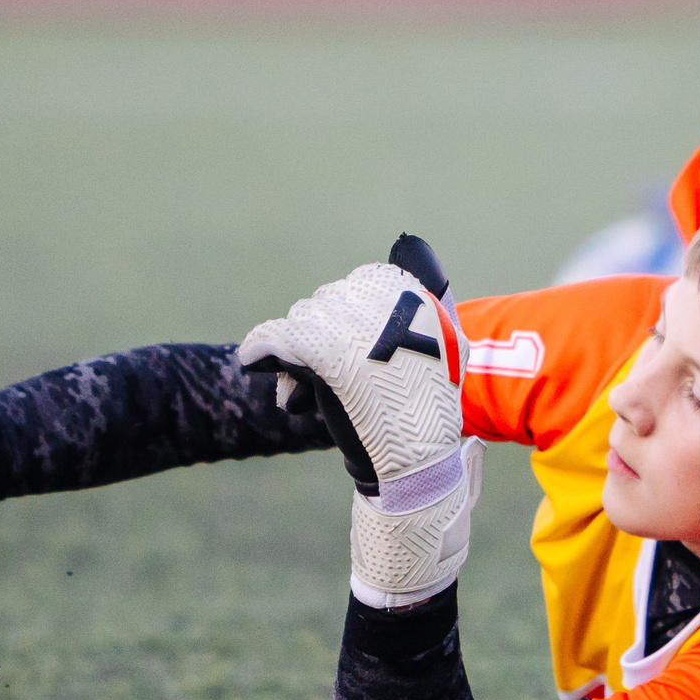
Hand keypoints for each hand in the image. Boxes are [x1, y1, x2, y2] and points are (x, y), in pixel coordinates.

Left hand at [242, 250, 465, 493]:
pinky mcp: (322, 349)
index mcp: (408, 288)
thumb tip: (408, 241)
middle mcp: (380, 296)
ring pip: (300, 322)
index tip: (352, 355)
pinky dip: (260, 347)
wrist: (417, 458)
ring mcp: (350, 321)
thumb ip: (427, 294)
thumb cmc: (425, 404)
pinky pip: (275, 336)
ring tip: (315, 397)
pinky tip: (254, 359)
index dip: (346, 321)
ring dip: (300, 355)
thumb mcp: (445, 341)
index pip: (357, 287)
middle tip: (330, 382)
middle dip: (321, 339)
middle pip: (325, 304)